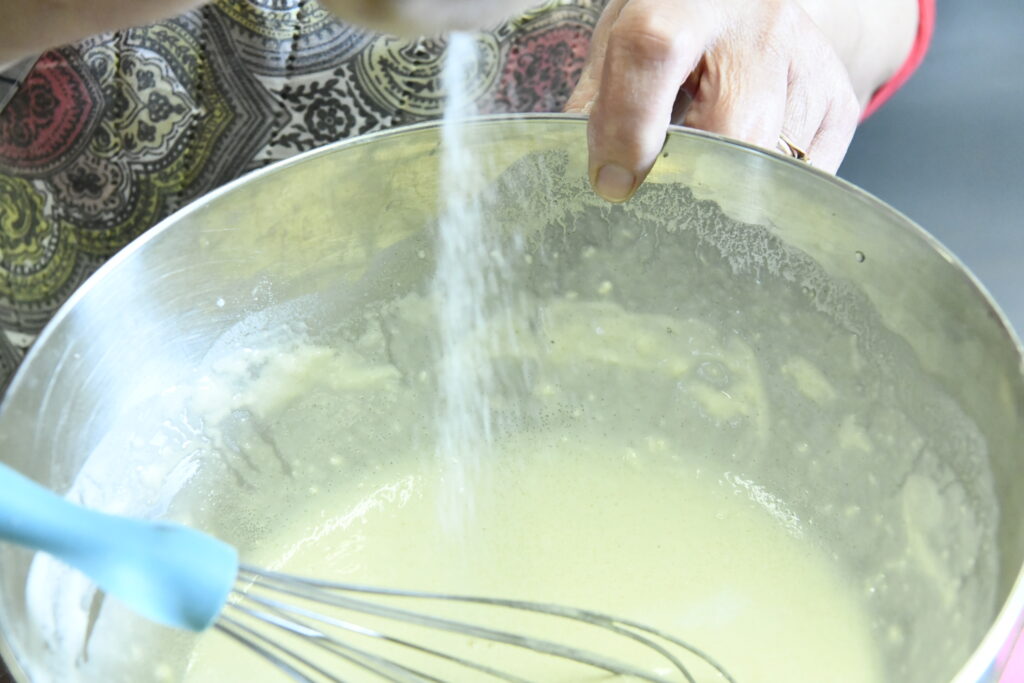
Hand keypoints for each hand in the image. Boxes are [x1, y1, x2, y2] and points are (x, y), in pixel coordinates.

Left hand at [565, 0, 869, 201]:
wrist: (745, 3)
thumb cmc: (673, 24)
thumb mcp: (619, 44)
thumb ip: (596, 106)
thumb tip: (588, 180)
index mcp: (682, 2)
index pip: (652, 54)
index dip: (628, 127)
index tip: (612, 182)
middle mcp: (757, 27)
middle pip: (732, 129)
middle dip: (689, 181)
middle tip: (660, 202)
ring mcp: (807, 63)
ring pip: (772, 165)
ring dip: (728, 192)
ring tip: (702, 180)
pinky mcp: (838, 101)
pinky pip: (804, 177)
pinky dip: (766, 191)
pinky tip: (742, 170)